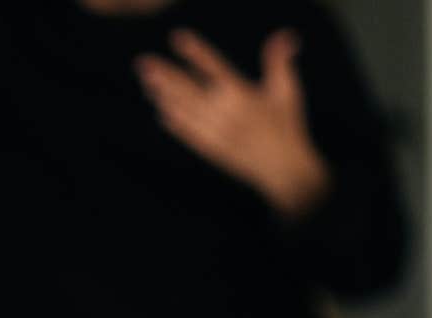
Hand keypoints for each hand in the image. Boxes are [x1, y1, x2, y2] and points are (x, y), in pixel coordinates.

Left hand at [136, 28, 331, 218]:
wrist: (283, 169)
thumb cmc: (287, 126)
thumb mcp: (287, 91)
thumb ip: (279, 62)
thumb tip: (284, 35)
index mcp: (241, 95)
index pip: (213, 66)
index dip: (195, 52)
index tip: (177, 38)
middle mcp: (223, 112)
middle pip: (187, 88)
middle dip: (164, 74)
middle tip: (143, 62)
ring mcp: (213, 131)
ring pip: (182, 109)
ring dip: (163, 94)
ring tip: (147, 81)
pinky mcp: (209, 148)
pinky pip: (186, 132)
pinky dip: (173, 120)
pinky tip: (161, 109)